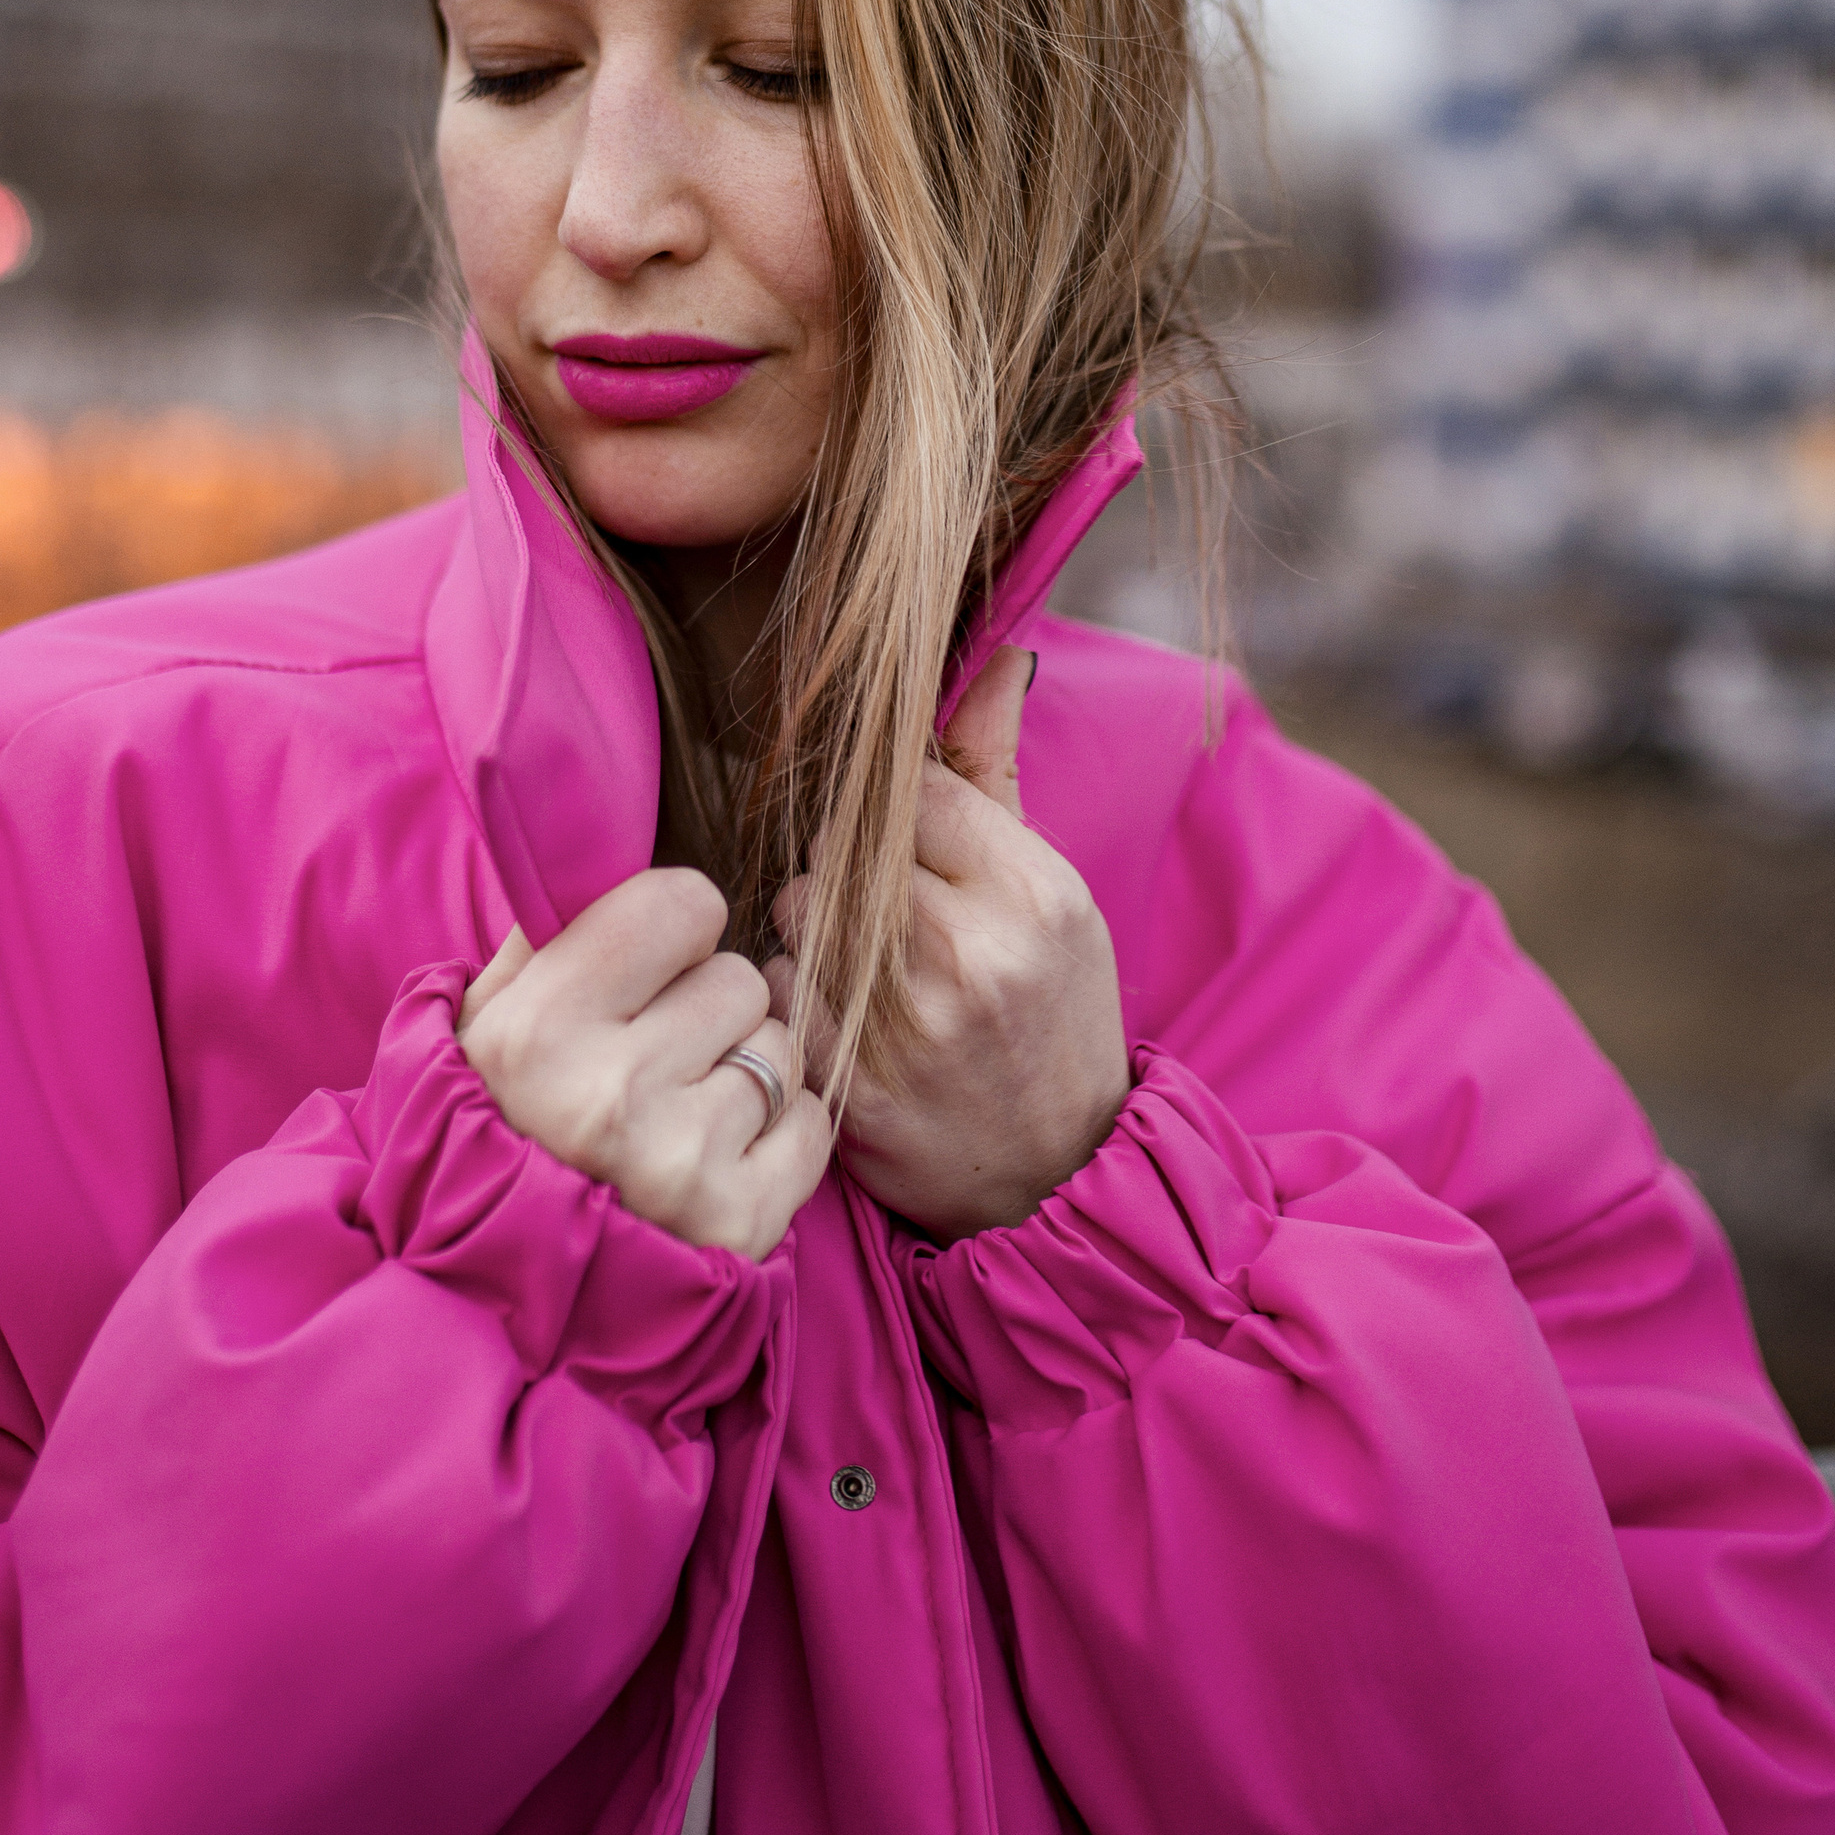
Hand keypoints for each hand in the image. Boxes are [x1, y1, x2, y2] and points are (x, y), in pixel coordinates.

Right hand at [458, 868, 831, 1262]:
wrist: (504, 1296)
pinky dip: (780, 1136)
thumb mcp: (478, 1029)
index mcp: (536, 1031)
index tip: (646, 966)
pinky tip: (721, 1157)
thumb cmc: (498, 1133)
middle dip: (706, 1009)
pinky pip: (813, 1123)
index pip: (682, 901)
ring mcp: (681, 1164)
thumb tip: (612, 847)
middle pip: (738, 977)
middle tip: (656, 1060)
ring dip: (746, 1073)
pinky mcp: (741, 1221)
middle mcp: (609, 1095)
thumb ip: (543, 935)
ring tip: (683, 1115)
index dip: (670, 928)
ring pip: (782, 1048)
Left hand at [769, 647, 1128, 1240]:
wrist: (1054, 1175)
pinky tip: (841, 1020)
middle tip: (880, 915)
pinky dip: (795, 998)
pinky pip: (779, 991)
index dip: (889, 809)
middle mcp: (970, 951)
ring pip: (797, 913)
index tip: (898, 841)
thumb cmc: (1051, 1017)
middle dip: (844, 871)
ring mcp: (906, 1023)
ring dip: (813, 932)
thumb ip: (999, 776)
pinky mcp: (850, 1081)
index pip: (907, 788)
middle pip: (839, 847)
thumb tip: (996, 658)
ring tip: (868, 971)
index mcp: (1032, 892)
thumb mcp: (1055, 896)